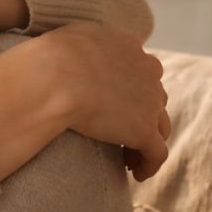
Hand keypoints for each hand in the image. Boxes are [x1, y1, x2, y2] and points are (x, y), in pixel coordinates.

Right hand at [36, 23, 170, 180]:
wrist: (55, 76)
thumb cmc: (52, 57)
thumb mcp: (71, 37)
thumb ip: (85, 43)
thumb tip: (77, 53)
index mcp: (129, 48)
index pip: (139, 71)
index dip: (130, 89)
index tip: (114, 104)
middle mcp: (147, 72)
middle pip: (153, 98)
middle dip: (141, 114)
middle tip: (120, 131)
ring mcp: (150, 102)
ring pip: (160, 126)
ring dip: (146, 141)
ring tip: (129, 157)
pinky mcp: (144, 130)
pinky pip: (157, 154)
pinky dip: (149, 164)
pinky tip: (137, 174)